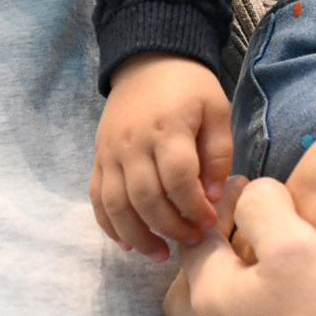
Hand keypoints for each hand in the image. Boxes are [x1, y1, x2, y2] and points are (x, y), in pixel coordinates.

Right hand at [92, 53, 233, 259]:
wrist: (148, 60)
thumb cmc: (189, 88)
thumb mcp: (216, 110)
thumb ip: (218, 153)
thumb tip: (212, 198)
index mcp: (168, 129)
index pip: (178, 179)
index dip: (194, 207)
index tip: (209, 222)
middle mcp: (134, 143)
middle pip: (147, 198)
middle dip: (171, 228)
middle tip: (192, 240)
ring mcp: (111, 152)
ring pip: (117, 205)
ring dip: (138, 236)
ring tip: (160, 254)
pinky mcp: (98, 158)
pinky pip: (97, 198)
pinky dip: (108, 225)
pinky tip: (127, 244)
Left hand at [165, 178, 315, 315]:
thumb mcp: (298, 245)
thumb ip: (265, 208)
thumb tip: (251, 194)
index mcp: (209, 299)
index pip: (196, 241)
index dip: (219, 209)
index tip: (245, 190)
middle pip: (188, 294)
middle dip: (207, 263)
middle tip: (239, 245)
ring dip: (226, 308)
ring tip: (261, 294)